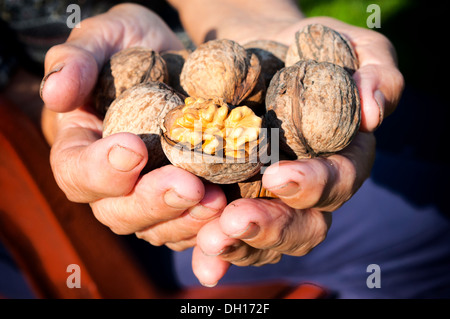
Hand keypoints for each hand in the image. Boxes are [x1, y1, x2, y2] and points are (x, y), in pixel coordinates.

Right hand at [42, 4, 226, 250]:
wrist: (178, 60)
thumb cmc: (132, 45)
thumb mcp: (104, 37)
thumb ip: (76, 59)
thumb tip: (55, 94)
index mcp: (81, 148)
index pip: (76, 171)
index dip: (101, 168)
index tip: (135, 147)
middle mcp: (113, 182)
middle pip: (118, 212)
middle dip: (153, 202)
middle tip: (188, 187)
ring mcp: (148, 195)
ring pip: (157, 228)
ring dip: (186, 220)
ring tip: (217, 201)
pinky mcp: (183, 200)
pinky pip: (191, 225)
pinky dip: (210, 225)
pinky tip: (231, 212)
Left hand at [191, 17, 403, 286]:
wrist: (261, 50)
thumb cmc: (311, 47)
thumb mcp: (353, 47)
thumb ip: (375, 72)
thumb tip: (373, 113)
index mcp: (344, 158)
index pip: (338, 181)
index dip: (312, 185)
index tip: (278, 176)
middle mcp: (312, 189)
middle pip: (302, 225)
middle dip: (271, 226)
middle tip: (235, 221)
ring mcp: (274, 199)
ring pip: (267, 239)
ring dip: (240, 245)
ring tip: (211, 240)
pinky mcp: (240, 199)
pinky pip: (233, 233)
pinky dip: (218, 250)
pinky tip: (202, 262)